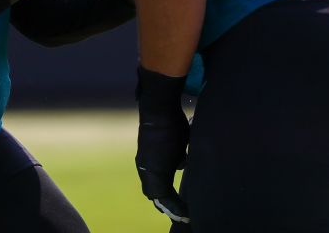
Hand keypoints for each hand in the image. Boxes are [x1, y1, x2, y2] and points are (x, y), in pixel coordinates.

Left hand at [135, 66, 190, 223]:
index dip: (166, 196)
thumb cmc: (170, 120)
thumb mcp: (176, 141)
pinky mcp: (154, 172)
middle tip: (182, 216)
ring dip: (171, 208)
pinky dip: (174, 205)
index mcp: (149, 160)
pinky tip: (184, 212)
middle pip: (155, 194)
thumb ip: (177, 154)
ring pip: (157, 197)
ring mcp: (147, 170)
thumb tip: (182, 162)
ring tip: (184, 216)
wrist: (160, 111)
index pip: (156, 183)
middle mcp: (144, 167)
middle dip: (168, 206)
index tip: (178, 204)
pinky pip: (163, 196)